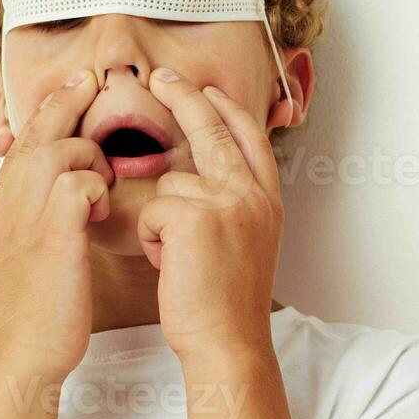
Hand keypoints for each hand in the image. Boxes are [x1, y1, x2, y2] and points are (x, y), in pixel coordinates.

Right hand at [0, 70, 111, 382]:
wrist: (23, 359)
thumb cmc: (39, 315)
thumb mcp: (32, 257)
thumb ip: (43, 219)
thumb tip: (68, 196)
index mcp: (2, 209)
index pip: (23, 144)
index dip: (48, 113)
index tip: (72, 89)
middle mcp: (7, 206)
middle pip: (34, 134)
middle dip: (64, 102)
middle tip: (90, 78)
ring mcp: (24, 219)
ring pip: (57, 149)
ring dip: (88, 155)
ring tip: (102, 184)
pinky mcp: (51, 236)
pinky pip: (77, 183)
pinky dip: (96, 186)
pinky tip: (102, 210)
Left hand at [138, 69, 283, 363]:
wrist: (228, 341)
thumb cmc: (228, 304)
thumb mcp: (247, 244)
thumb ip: (234, 206)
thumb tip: (200, 177)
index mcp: (268, 201)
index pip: (250, 139)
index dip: (228, 111)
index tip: (208, 91)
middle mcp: (253, 195)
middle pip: (214, 131)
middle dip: (186, 98)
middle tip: (162, 77)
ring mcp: (227, 202)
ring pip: (171, 181)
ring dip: (162, 218)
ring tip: (180, 258)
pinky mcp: (193, 215)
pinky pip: (152, 208)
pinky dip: (150, 237)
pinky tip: (170, 264)